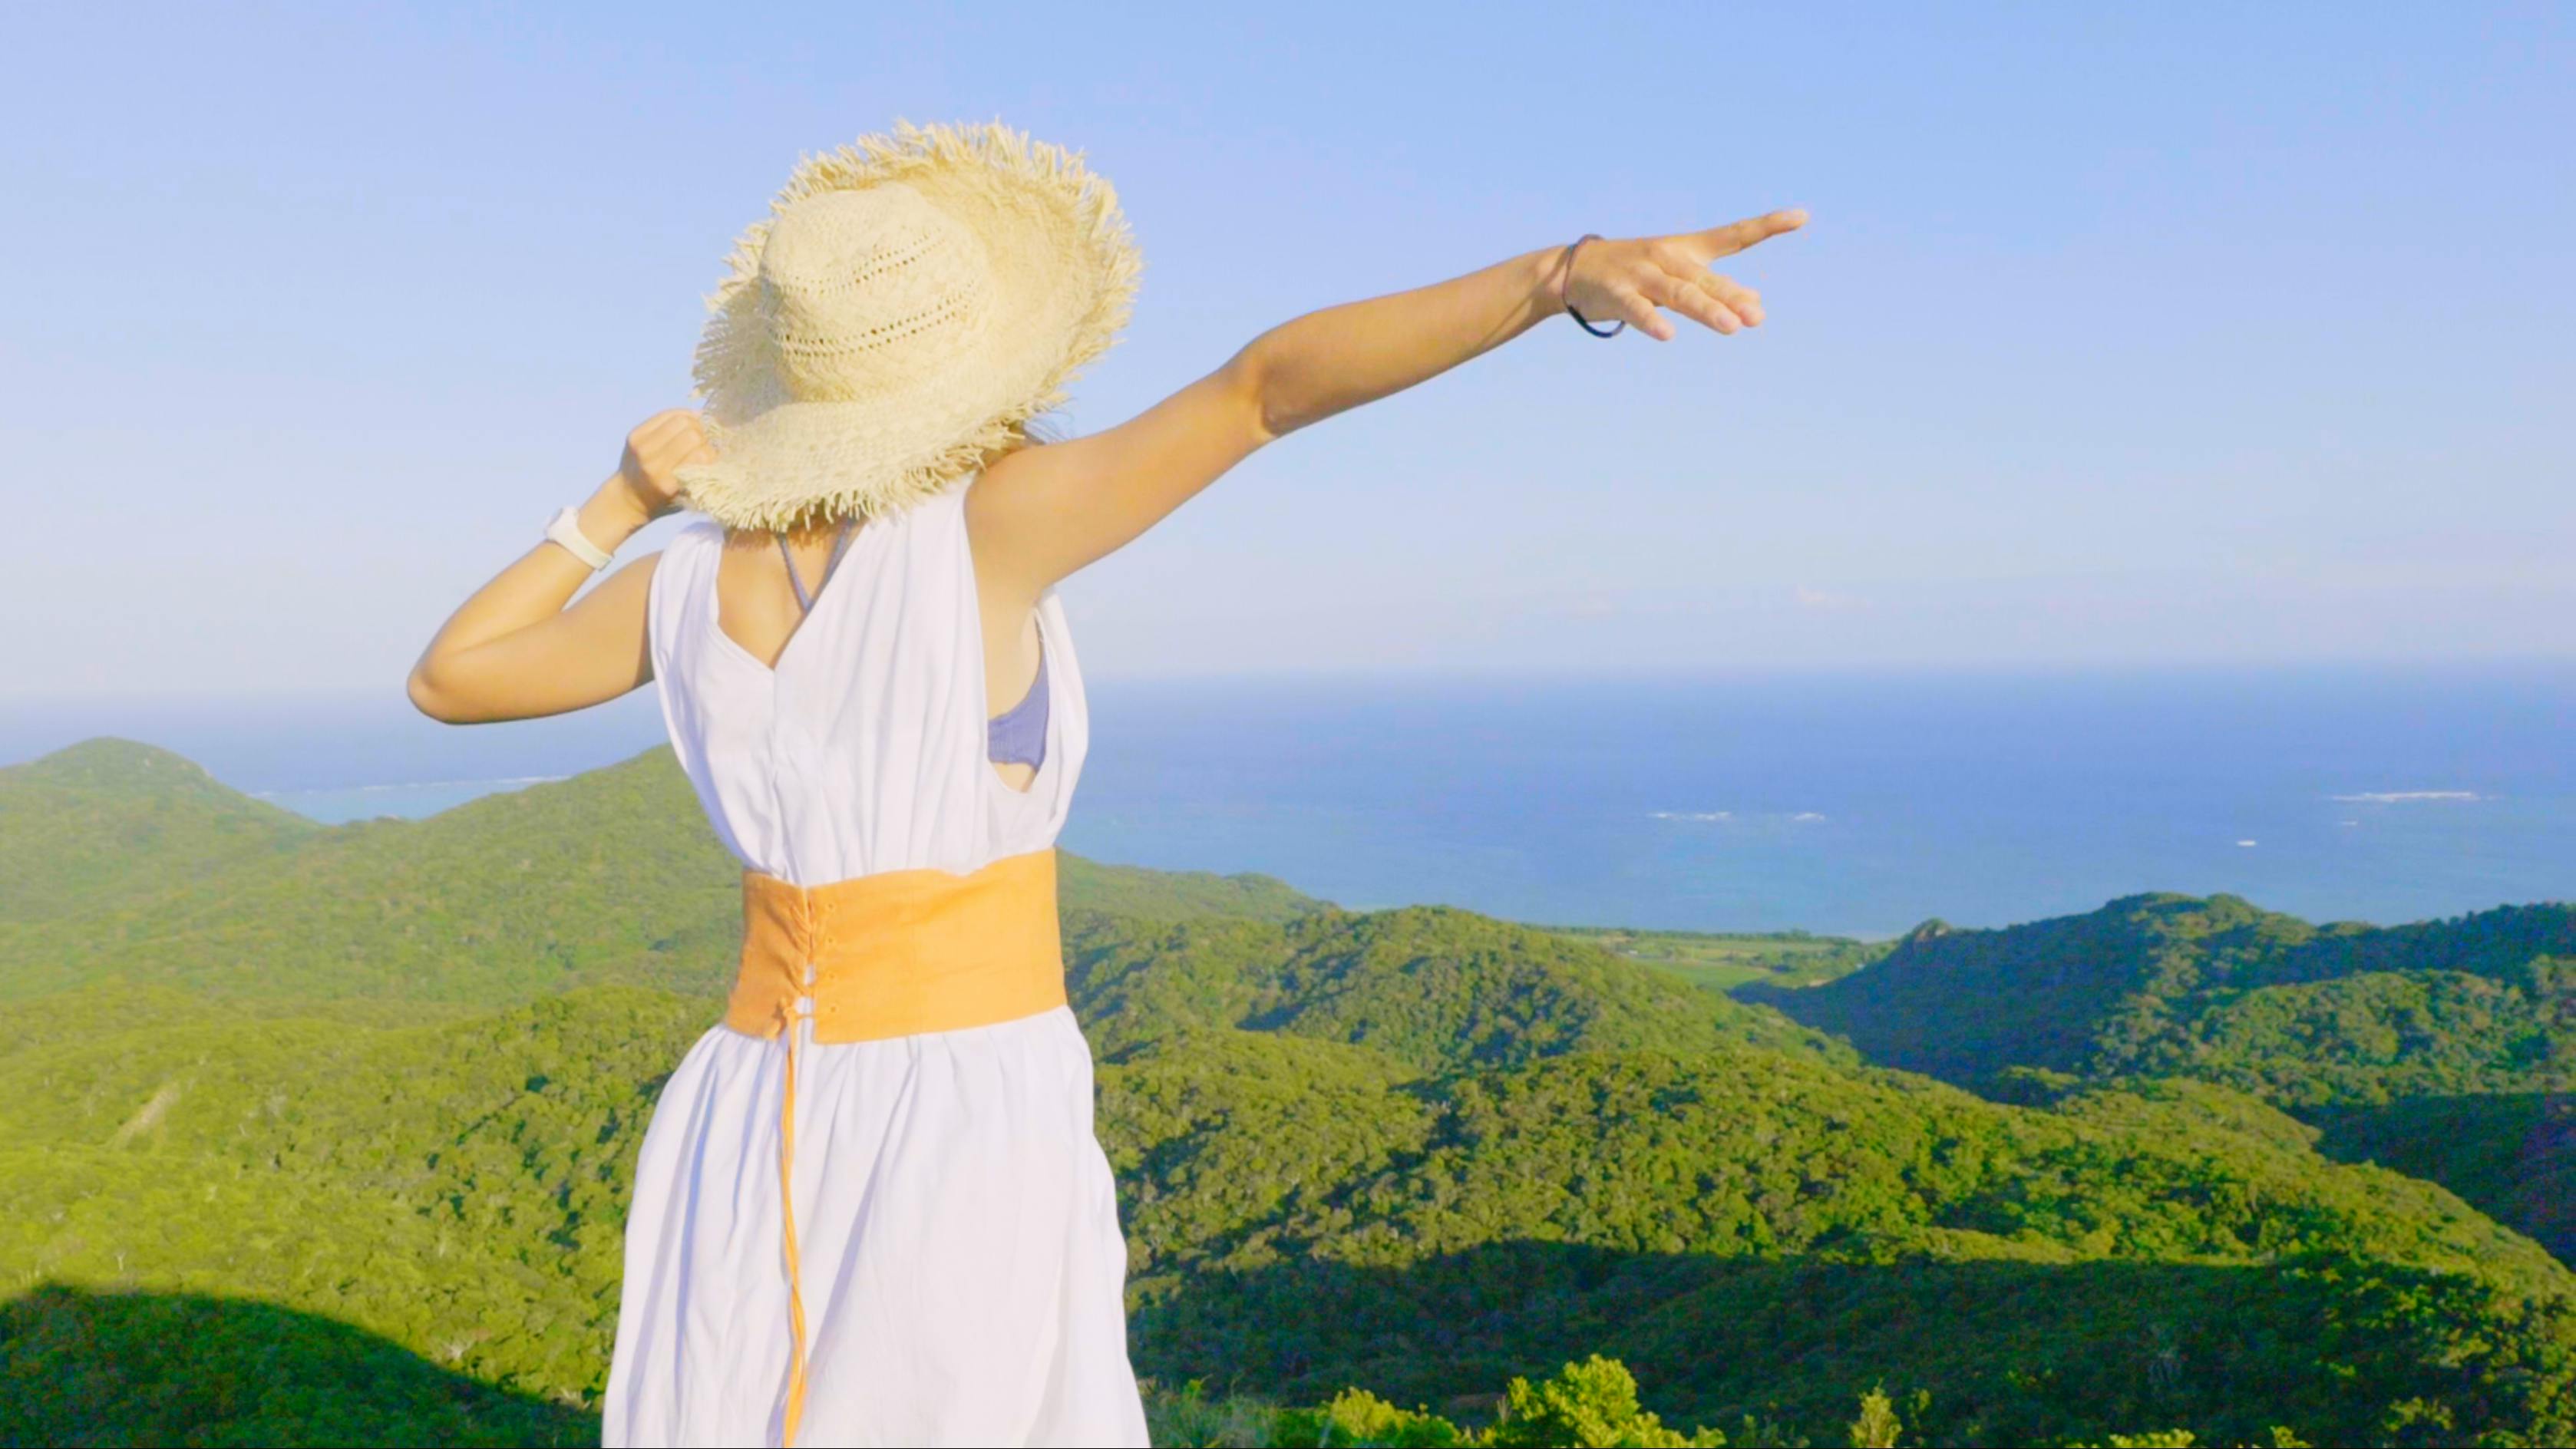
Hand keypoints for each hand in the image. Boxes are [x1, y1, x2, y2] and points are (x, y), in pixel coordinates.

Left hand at [614, 409, 715, 519]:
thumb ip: (701, 475)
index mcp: (668, 483)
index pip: (700, 455)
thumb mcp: (685, 497)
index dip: (711, 453)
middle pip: (692, 433)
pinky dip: (680, 415)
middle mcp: (652, 462)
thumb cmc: (662, 502)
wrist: (626, 497)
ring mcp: (641, 445)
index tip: (711, 458)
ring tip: (694, 432)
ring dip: (693, 424)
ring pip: (680, 419)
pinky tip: (684, 424)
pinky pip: (665, 414)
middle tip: (702, 444)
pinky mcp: (635, 433)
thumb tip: (718, 445)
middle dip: (704, 437)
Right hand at [1557, 209, 1807, 341]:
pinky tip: (1667, 335)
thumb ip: (1715, 287)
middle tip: (1756, 318)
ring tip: (1732, 327)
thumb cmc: (1634, 272)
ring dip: (1706, 309)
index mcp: (1687, 250)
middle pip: (1706, 279)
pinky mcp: (1617, 294)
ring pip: (1679, 294)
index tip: (1802, 216)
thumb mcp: (1677, 275)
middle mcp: (1668, 258)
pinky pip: (1637, 310)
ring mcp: (1642, 275)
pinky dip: (1651, 321)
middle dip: (1732, 297)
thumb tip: (1756, 301)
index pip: (1733, 236)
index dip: (1767, 226)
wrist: (1574, 271)